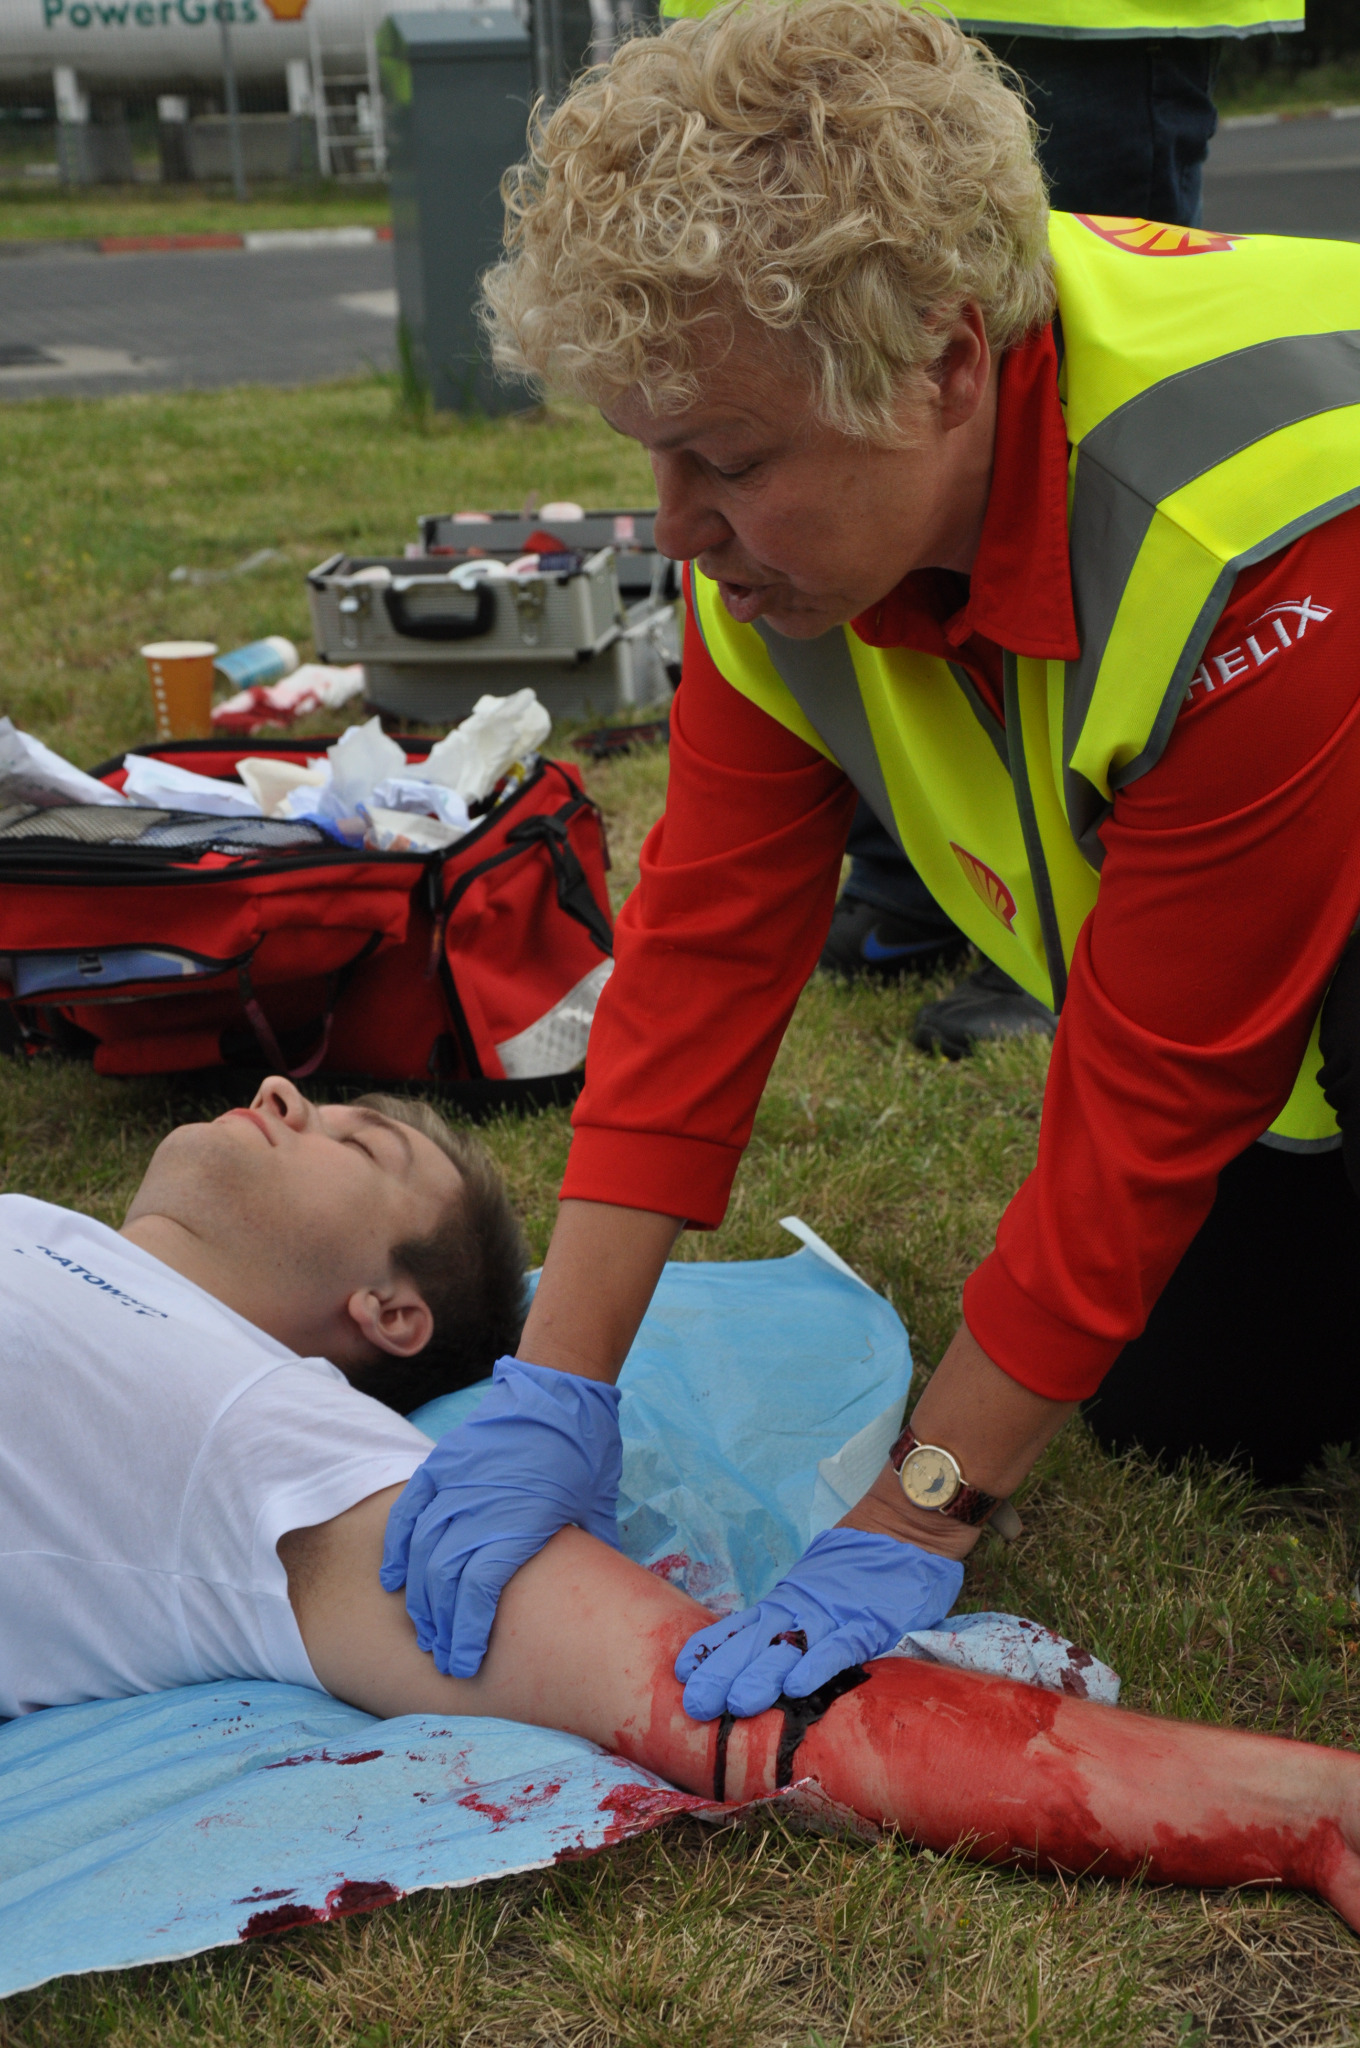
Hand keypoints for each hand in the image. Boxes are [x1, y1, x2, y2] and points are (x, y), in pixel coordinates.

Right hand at [379, 1355, 621, 1676]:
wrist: (559, 1387)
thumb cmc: (584, 1451)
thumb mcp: (596, 1508)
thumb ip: (590, 1556)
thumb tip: (600, 1596)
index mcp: (520, 1520)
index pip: (480, 1589)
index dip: (469, 1630)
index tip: (464, 1662)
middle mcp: (479, 1505)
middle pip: (445, 1578)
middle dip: (441, 1626)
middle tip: (443, 1657)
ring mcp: (455, 1482)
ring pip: (422, 1550)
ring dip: (419, 1597)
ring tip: (423, 1630)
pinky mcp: (441, 1464)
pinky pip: (409, 1512)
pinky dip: (398, 1547)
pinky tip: (393, 1581)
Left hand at [674, 1527, 963, 1719]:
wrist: (903, 1534)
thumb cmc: (857, 1573)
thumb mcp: (812, 1594)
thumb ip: (788, 1622)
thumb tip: (754, 1659)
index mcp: (784, 1605)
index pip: (737, 1628)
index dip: (709, 1649)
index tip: (680, 1671)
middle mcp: (799, 1610)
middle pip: (753, 1643)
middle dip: (722, 1673)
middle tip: (695, 1704)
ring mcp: (833, 1616)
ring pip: (790, 1648)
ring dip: (762, 1675)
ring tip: (737, 1703)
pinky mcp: (869, 1624)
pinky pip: (840, 1647)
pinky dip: (819, 1665)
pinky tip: (798, 1686)